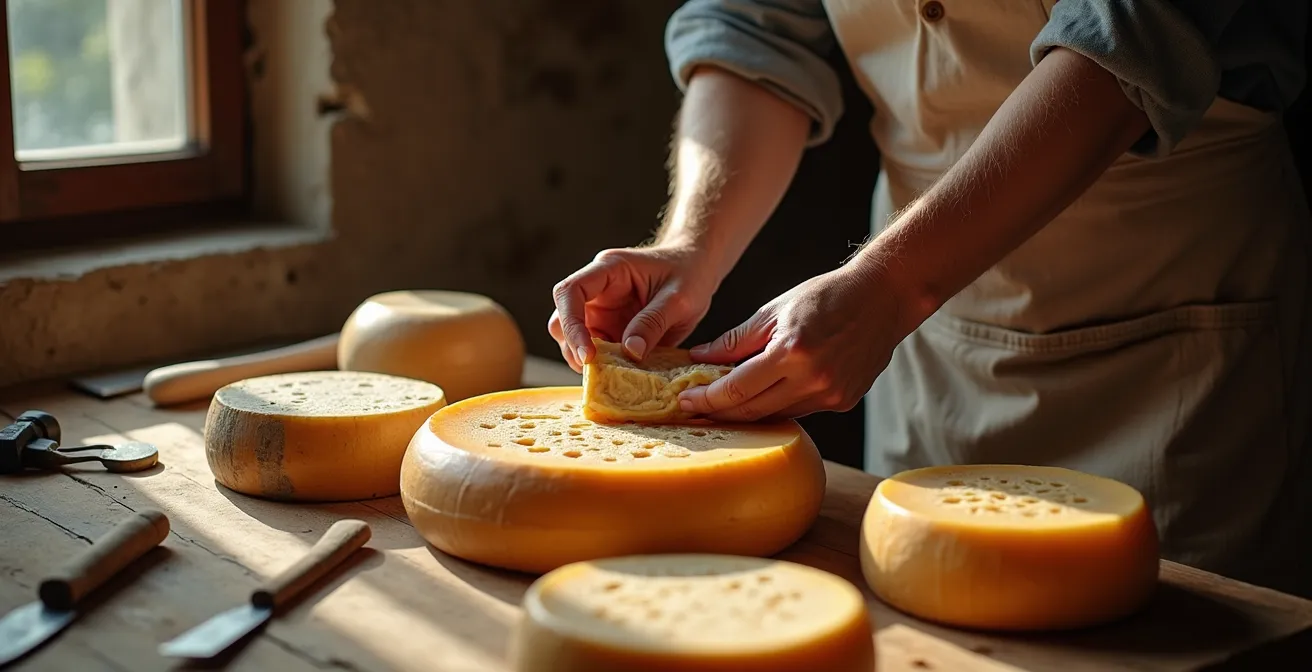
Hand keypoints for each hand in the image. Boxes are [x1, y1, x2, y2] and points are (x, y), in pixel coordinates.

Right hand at [549, 245, 718, 371]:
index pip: (570, 291)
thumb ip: (653, 322)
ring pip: (573, 339)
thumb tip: (631, 352)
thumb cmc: (688, 274)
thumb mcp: (679, 298)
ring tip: (611, 375)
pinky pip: (596, 351)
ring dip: (586, 359)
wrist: (696, 270)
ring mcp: (601, 312)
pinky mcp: (609, 330)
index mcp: (609, 270)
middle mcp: (597, 291)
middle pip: (563, 319)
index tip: (588, 354)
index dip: (571, 323)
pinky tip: (620, 376)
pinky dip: (602, 366)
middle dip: (573, 347)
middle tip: (596, 371)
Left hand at [679, 264, 907, 421]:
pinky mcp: (843, 402)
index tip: (684, 401)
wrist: (883, 298)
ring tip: (721, 404)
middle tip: (692, 410)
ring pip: (775, 415)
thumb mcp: (774, 311)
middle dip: (718, 413)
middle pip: (752, 411)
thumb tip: (699, 359)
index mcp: (792, 352)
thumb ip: (736, 340)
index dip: (706, 399)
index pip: (737, 389)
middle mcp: (813, 379)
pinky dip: (776, 405)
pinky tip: (762, 396)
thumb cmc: (827, 296)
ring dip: (746, 412)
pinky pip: (799, 411)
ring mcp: (831, 395)